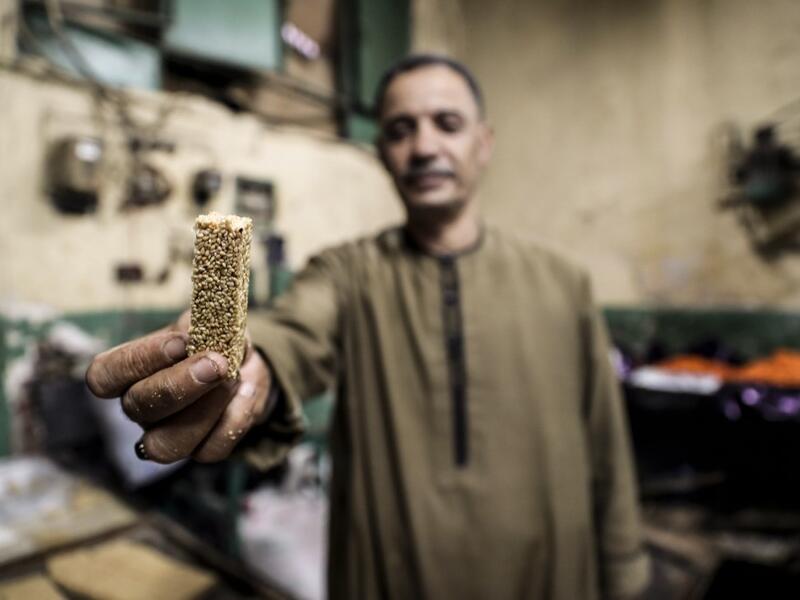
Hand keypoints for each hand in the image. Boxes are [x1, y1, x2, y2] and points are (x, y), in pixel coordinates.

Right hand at [86, 311, 274, 462]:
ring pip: (166, 445)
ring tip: (234, 377)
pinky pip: (210, 450)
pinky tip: (248, 390)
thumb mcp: (208, 321)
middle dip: (178, 386)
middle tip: (216, 364)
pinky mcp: (199, 450)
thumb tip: (199, 332)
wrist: (245, 365)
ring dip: (206, 411)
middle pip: (138, 408)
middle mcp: (140, 408)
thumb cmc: (214, 339)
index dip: (137, 361)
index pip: (104, 375)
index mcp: (128, 372)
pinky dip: (236, 418)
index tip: (180, 342)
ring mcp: (166, 434)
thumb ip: (200, 323)